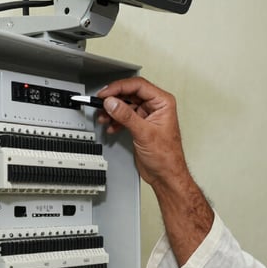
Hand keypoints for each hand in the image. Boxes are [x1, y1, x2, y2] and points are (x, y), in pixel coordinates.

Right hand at [97, 77, 212, 265]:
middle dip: (113, 100)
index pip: (137, 86)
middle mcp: (158, 111)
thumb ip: (126, 115)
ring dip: (112, 112)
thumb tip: (112, 102)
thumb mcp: (144, 134)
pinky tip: (108, 127)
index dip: (118, 86)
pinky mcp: (142, 131)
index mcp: (164, 105)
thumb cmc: (167, 162)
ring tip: (102, 119)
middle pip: (129, 95)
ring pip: (125, 107)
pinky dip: (115, 122)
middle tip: (98, 104)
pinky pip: (124, 119)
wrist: (168, 181)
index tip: (103, 92)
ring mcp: (149, 121)